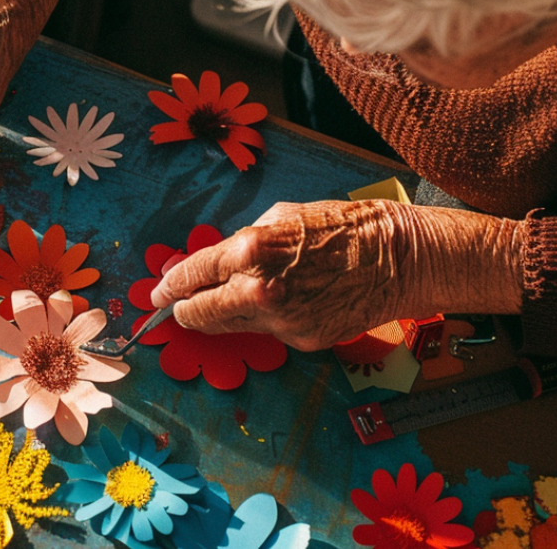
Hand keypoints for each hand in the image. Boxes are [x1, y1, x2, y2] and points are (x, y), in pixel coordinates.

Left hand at [149, 200, 524, 350]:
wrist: (398, 258)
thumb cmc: (343, 226)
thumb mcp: (283, 215)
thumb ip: (244, 242)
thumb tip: (218, 260)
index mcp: (250, 251)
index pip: (190, 277)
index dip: (168, 287)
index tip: (157, 293)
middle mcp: (258, 292)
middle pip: (198, 315)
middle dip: (182, 311)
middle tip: (175, 308)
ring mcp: (280, 322)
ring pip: (230, 327)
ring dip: (222, 315)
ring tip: (229, 300)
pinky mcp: (301, 341)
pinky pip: (267, 332)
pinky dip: (264, 320)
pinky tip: (283, 301)